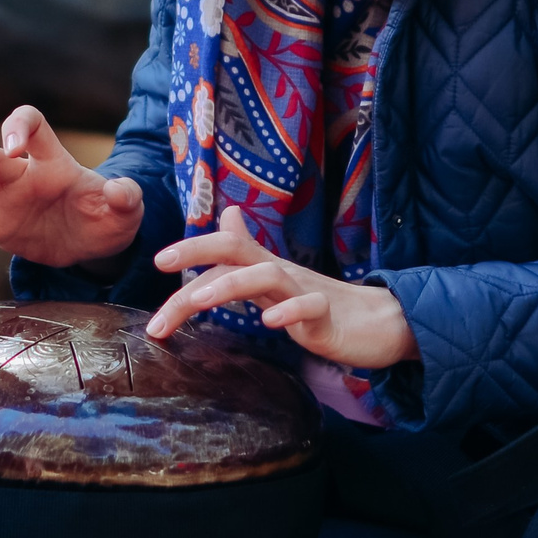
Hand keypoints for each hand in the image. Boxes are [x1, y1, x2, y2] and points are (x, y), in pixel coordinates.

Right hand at [0, 105, 143, 268]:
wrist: (91, 244)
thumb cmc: (108, 218)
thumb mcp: (127, 212)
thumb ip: (126, 198)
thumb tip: (120, 190)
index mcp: (54, 162)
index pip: (31, 124)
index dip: (19, 127)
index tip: (15, 149)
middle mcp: (24, 171)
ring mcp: (4, 193)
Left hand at [146, 207, 417, 369]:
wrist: (380, 323)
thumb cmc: (322, 304)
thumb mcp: (279, 277)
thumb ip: (249, 254)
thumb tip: (228, 214)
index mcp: (265, 267)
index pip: (225, 246)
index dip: (192, 248)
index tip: (156, 261)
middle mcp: (281, 273)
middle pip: (237, 249)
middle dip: (196, 253)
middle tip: (161, 264)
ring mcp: (305, 292)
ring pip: (266, 276)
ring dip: (230, 285)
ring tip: (199, 301)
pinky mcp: (328, 318)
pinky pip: (309, 308)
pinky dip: (288, 312)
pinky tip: (269, 323)